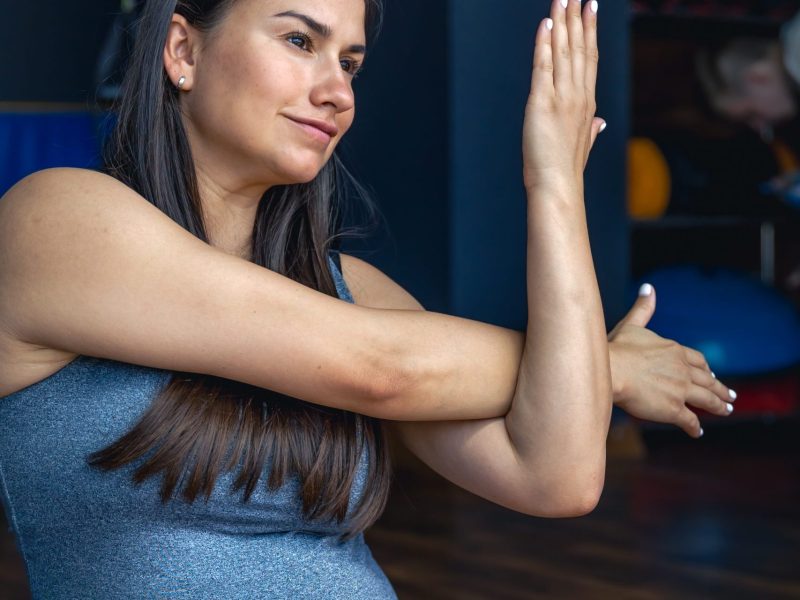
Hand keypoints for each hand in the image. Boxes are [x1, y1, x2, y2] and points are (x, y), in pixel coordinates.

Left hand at [523, 0, 606, 192]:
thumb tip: (601, 123)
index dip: (590, 31)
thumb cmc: (566, 170)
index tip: (590, 8)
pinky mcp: (542, 103)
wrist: (558, 187)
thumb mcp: (584, 145)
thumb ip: (592, 129)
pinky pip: (543, 67)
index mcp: (587, 103)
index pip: (589, 59)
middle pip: (579, 48)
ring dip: (561, 22)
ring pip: (563, 52)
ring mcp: (562, 98)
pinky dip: (543, 45)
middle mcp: (578, 95)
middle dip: (578, 17)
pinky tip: (545, 25)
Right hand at [608, 285, 737, 438]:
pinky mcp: (673, 409)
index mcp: (674, 350)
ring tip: (726, 410)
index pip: (698, 361)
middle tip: (730, 395)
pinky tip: (697, 432)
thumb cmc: (616, 348)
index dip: (706, 369)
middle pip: (708, 380)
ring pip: (706, 400)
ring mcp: (680, 390)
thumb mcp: (631, 325)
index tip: (711, 374)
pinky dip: (695, 427)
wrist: (609, 370)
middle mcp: (682, 369)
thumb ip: (643, 309)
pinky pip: (690, 420)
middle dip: (720, 388)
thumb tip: (648, 287)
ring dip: (718, 406)